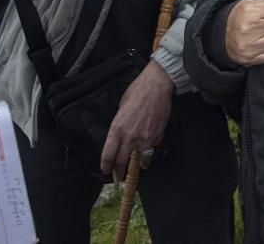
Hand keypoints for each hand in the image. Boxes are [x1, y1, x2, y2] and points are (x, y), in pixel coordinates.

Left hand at [99, 60, 174, 177]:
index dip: (106, 166)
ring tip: (138, 168)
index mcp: (117, 129)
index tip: (106, 171)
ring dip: (138, 167)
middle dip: (119, 171)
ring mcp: (145, 138)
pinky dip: (150, 153)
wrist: (156, 87)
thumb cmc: (136, 92)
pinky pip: (152, 150)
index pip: (108, 155)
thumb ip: (120, 124)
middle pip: (122, 162)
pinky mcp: (157, 136)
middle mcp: (129, 137)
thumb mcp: (121, 108)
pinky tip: (149, 152)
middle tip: (119, 176)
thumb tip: (121, 134)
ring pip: (140, 161)